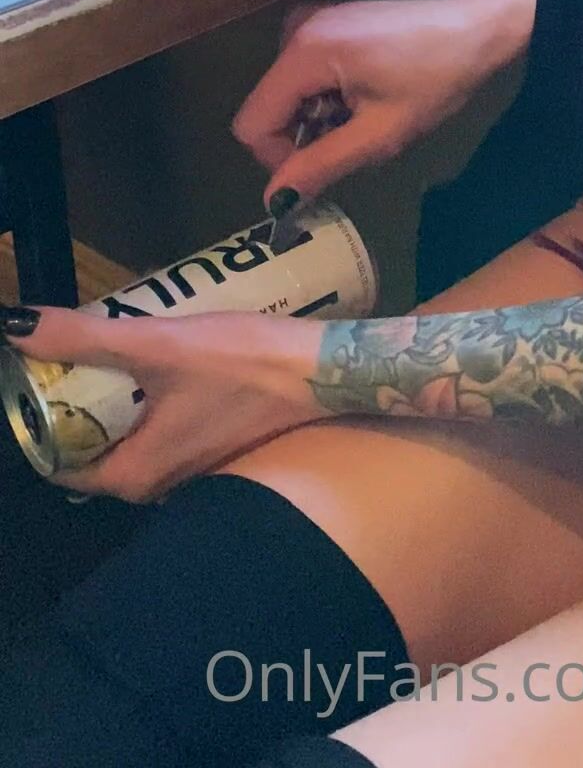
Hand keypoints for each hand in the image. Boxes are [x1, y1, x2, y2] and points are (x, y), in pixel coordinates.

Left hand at [1, 307, 324, 501]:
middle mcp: (158, 485)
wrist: (324, 371)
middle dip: (77, 401)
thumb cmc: (241, 365)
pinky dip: (148, 398)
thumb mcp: (156, 344)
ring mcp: (190, 468)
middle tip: (72, 348)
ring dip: (115, 397)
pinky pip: (161, 426)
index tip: (35, 372)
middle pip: (93, 446)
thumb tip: (14, 324)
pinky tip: (156, 359)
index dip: (40, 417)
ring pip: (129, 434)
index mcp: (133, 477)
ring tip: (110, 345)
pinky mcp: (215, 445)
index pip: (58, 463)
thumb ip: (84, 337)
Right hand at [232, 0, 503, 211]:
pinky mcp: (328, 22)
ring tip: (368, 113)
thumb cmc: (435, 81)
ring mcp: (312, 21)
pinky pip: (304, 73)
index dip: (277, 158)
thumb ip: (321, 165)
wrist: (476, 29)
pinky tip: (366, 92)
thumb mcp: (380, 134)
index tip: (320, 168)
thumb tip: (275, 200)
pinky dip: (325, 94)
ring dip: (318, 116)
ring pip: (287, 93)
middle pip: (269, 106)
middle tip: (356, 137)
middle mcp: (297, 30)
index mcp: (304, 52)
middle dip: (303, 134)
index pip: (253, 122)